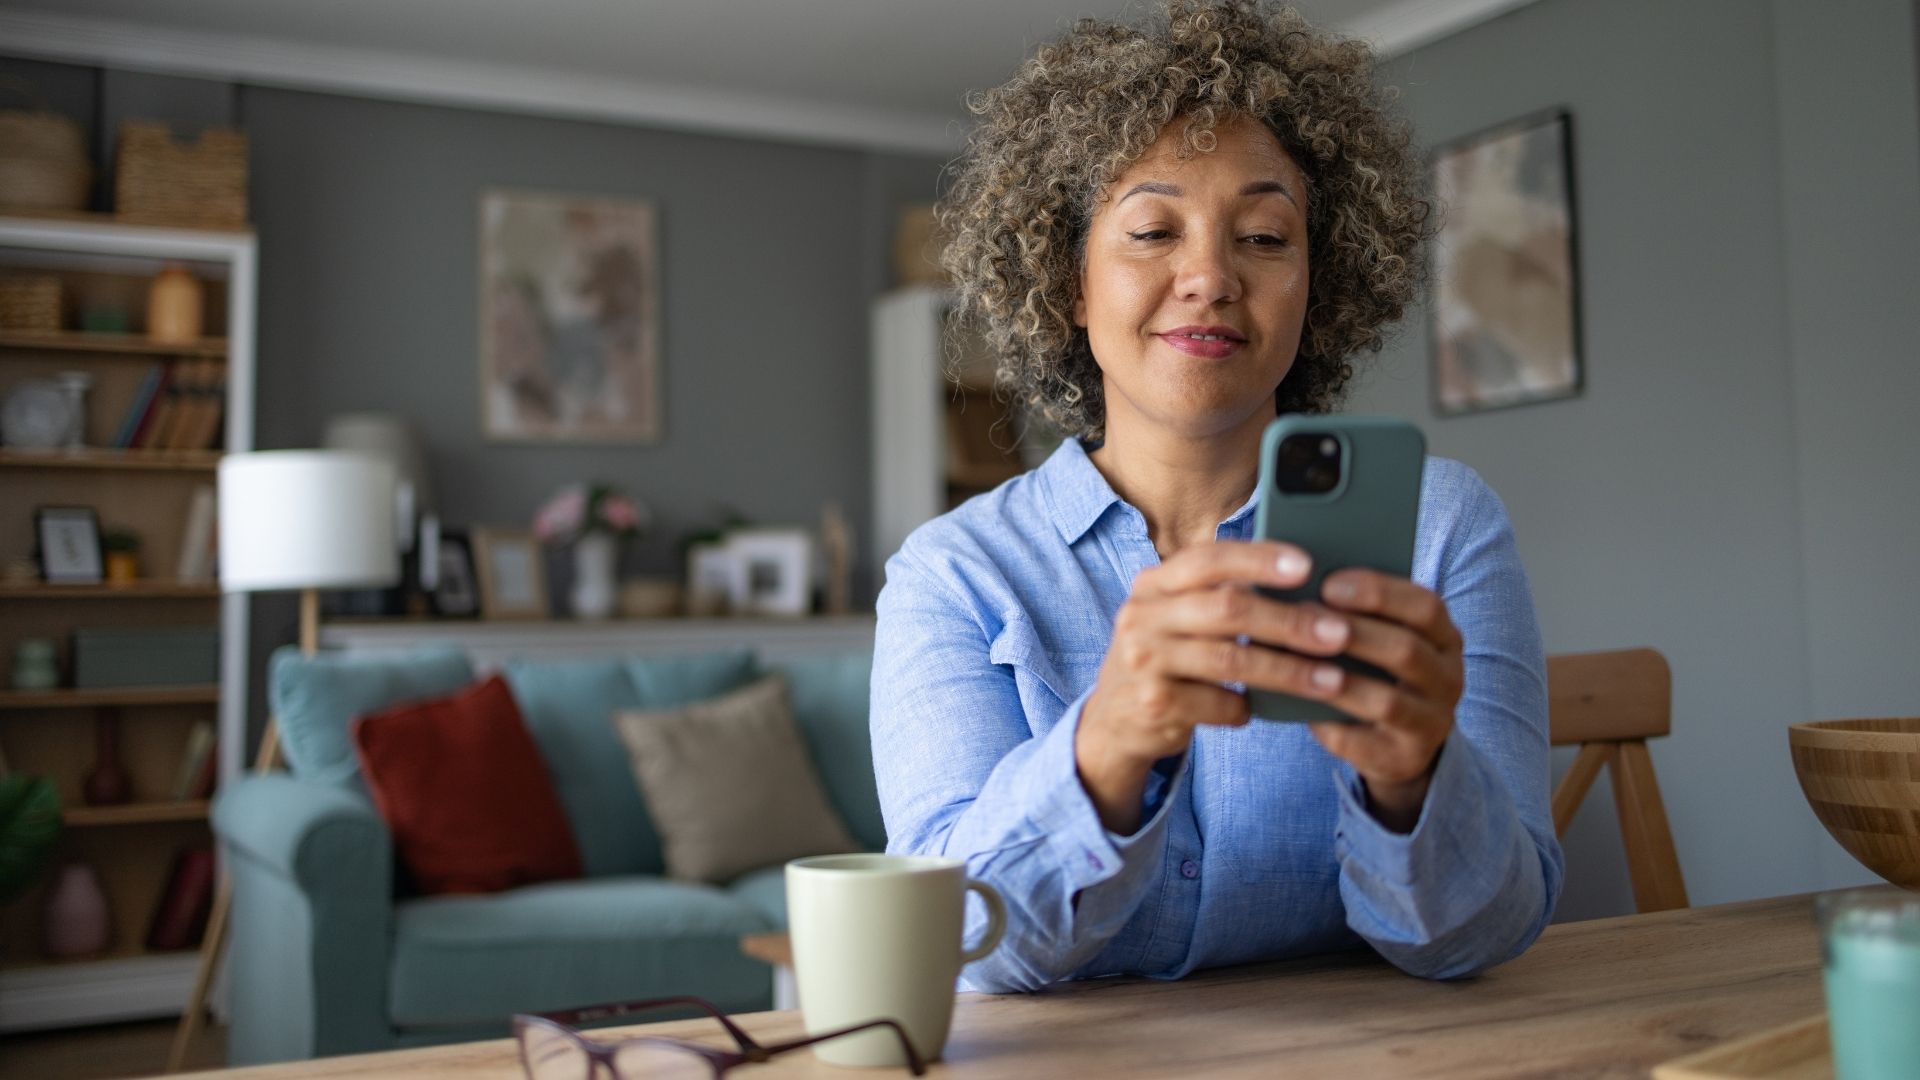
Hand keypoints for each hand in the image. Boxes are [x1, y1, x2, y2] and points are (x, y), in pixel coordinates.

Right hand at [1078, 541, 1352, 832]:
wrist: (1113, 721)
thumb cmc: (1166, 658)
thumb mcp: (1177, 617)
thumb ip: (1219, 595)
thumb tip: (1304, 580)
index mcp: (1154, 584)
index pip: (1209, 559)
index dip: (1259, 559)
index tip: (1307, 565)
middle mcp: (1142, 616)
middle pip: (1228, 609)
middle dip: (1290, 621)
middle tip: (1339, 632)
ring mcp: (1143, 661)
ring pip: (1231, 660)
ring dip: (1289, 671)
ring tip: (1332, 679)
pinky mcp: (1153, 704)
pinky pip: (1219, 704)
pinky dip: (1246, 708)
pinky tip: (1257, 710)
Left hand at [1307, 568, 1464, 831]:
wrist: (1400, 742)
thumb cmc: (1379, 673)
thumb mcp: (1383, 639)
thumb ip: (1358, 616)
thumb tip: (1300, 590)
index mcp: (1445, 639)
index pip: (1425, 607)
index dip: (1378, 593)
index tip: (1328, 583)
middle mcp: (1448, 679)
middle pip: (1407, 652)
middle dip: (1354, 632)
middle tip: (1305, 619)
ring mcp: (1431, 723)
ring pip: (1388, 702)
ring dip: (1341, 682)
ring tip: (1298, 665)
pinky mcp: (1405, 758)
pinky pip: (1365, 744)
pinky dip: (1332, 728)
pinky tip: (1304, 712)